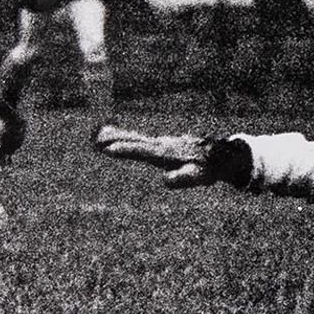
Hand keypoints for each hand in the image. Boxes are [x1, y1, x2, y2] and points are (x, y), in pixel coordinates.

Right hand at [94, 125, 218, 186]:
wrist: (219, 155)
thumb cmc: (208, 169)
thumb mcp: (198, 177)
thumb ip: (182, 178)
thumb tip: (164, 180)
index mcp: (165, 153)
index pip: (142, 151)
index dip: (126, 150)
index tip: (109, 150)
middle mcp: (160, 145)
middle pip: (133, 140)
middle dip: (114, 139)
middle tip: (95, 138)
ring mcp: (160, 143)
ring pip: (134, 138)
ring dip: (116, 136)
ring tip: (98, 133)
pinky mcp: (161, 145)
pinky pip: (138, 139)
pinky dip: (125, 137)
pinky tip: (117, 137)